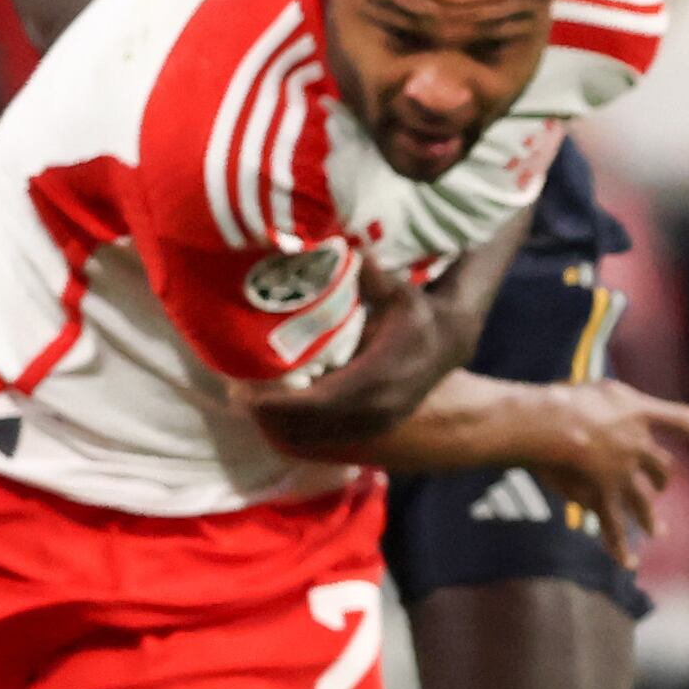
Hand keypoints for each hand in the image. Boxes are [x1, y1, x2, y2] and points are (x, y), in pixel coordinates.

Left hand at [260, 252, 451, 445]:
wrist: (450, 342)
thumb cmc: (419, 313)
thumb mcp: (397, 291)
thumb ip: (368, 277)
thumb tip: (343, 250)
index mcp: (374, 378)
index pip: (315, 402)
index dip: (277, 402)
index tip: (244, 390)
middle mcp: (373, 408)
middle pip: (308, 426)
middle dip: (269, 414)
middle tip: (237, 392)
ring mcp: (375, 423)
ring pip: (315, 437)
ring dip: (280, 424)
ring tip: (251, 401)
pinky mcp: (374, 428)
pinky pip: (326, 438)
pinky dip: (298, 429)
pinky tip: (278, 412)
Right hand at [503, 379, 688, 561]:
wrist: (555, 423)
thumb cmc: (567, 398)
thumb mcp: (597, 389)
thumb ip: (610, 401)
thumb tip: (610, 412)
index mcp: (638, 414)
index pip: (677, 418)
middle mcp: (638, 447)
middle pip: (661, 467)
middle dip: (662, 480)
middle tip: (661, 488)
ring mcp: (623, 476)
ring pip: (644, 502)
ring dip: (651, 518)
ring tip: (657, 530)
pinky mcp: (602, 497)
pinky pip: (613, 528)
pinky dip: (620, 547)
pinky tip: (628, 561)